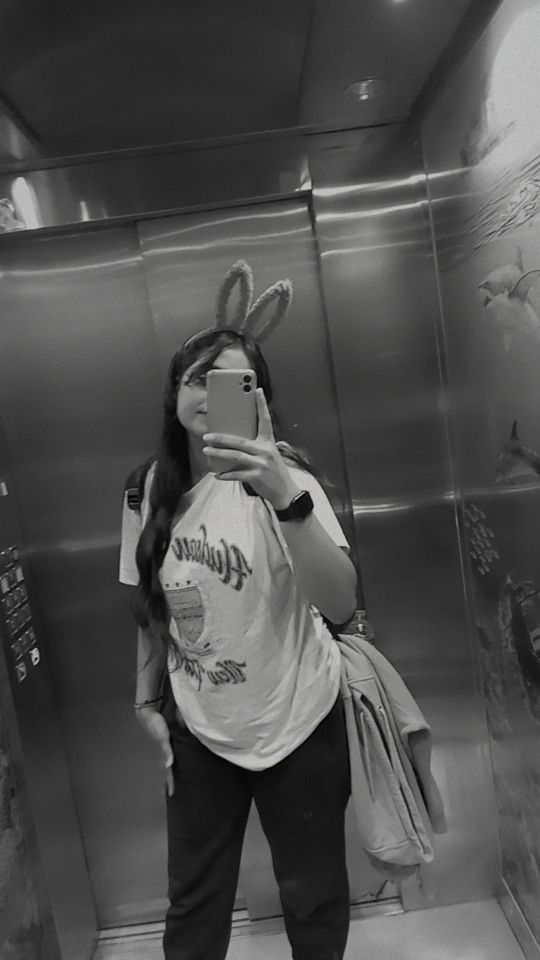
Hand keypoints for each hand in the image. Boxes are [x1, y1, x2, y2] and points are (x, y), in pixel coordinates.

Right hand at [135, 706, 174, 796]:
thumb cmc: (156, 725)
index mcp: (163, 753)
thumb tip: (169, 765)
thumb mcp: (163, 738)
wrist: (148, 713)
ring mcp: (164, 746)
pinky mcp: (165, 739)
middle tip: (172, 790)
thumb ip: (167, 751)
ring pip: (169, 761)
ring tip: (174, 776)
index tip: (171, 794)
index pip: (168, 772)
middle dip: (170, 780)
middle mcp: (163, 751)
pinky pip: (170, 752)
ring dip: (171, 769)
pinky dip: (171, 758)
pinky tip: (173, 758)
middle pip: (168, 769)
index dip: (170, 783)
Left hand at [202, 389, 299, 507]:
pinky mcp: (257, 477)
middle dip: (221, 438)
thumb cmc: (274, 471)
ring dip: (218, 454)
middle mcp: (265, 451)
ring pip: (235, 456)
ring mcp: (261, 464)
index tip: (257, 390)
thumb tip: (233, 442)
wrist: (285, 492)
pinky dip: (225, 475)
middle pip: (240, 441)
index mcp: (268, 442)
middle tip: (207, 436)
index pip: (265, 420)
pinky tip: (217, 474)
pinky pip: (237, 474)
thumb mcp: (269, 454)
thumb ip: (255, 446)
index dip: (261, 405)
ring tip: (206, 451)